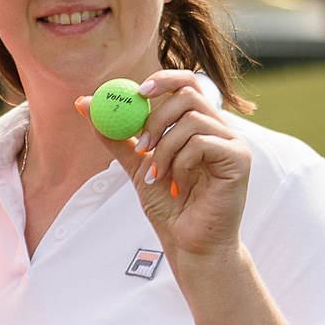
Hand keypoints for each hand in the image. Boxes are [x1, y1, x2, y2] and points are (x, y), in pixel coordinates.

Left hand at [78, 69, 249, 265]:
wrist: (190, 244)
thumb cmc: (171, 208)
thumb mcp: (137, 166)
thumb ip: (117, 136)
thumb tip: (85, 104)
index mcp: (199, 125)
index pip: (187, 82)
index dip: (163, 80)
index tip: (137, 92)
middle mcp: (219, 128)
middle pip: (189, 93)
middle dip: (156, 119)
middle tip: (141, 147)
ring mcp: (232, 142)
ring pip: (191, 120)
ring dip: (165, 150)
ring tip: (158, 177)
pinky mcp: (240, 158)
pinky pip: (201, 143)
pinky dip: (181, 164)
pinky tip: (178, 186)